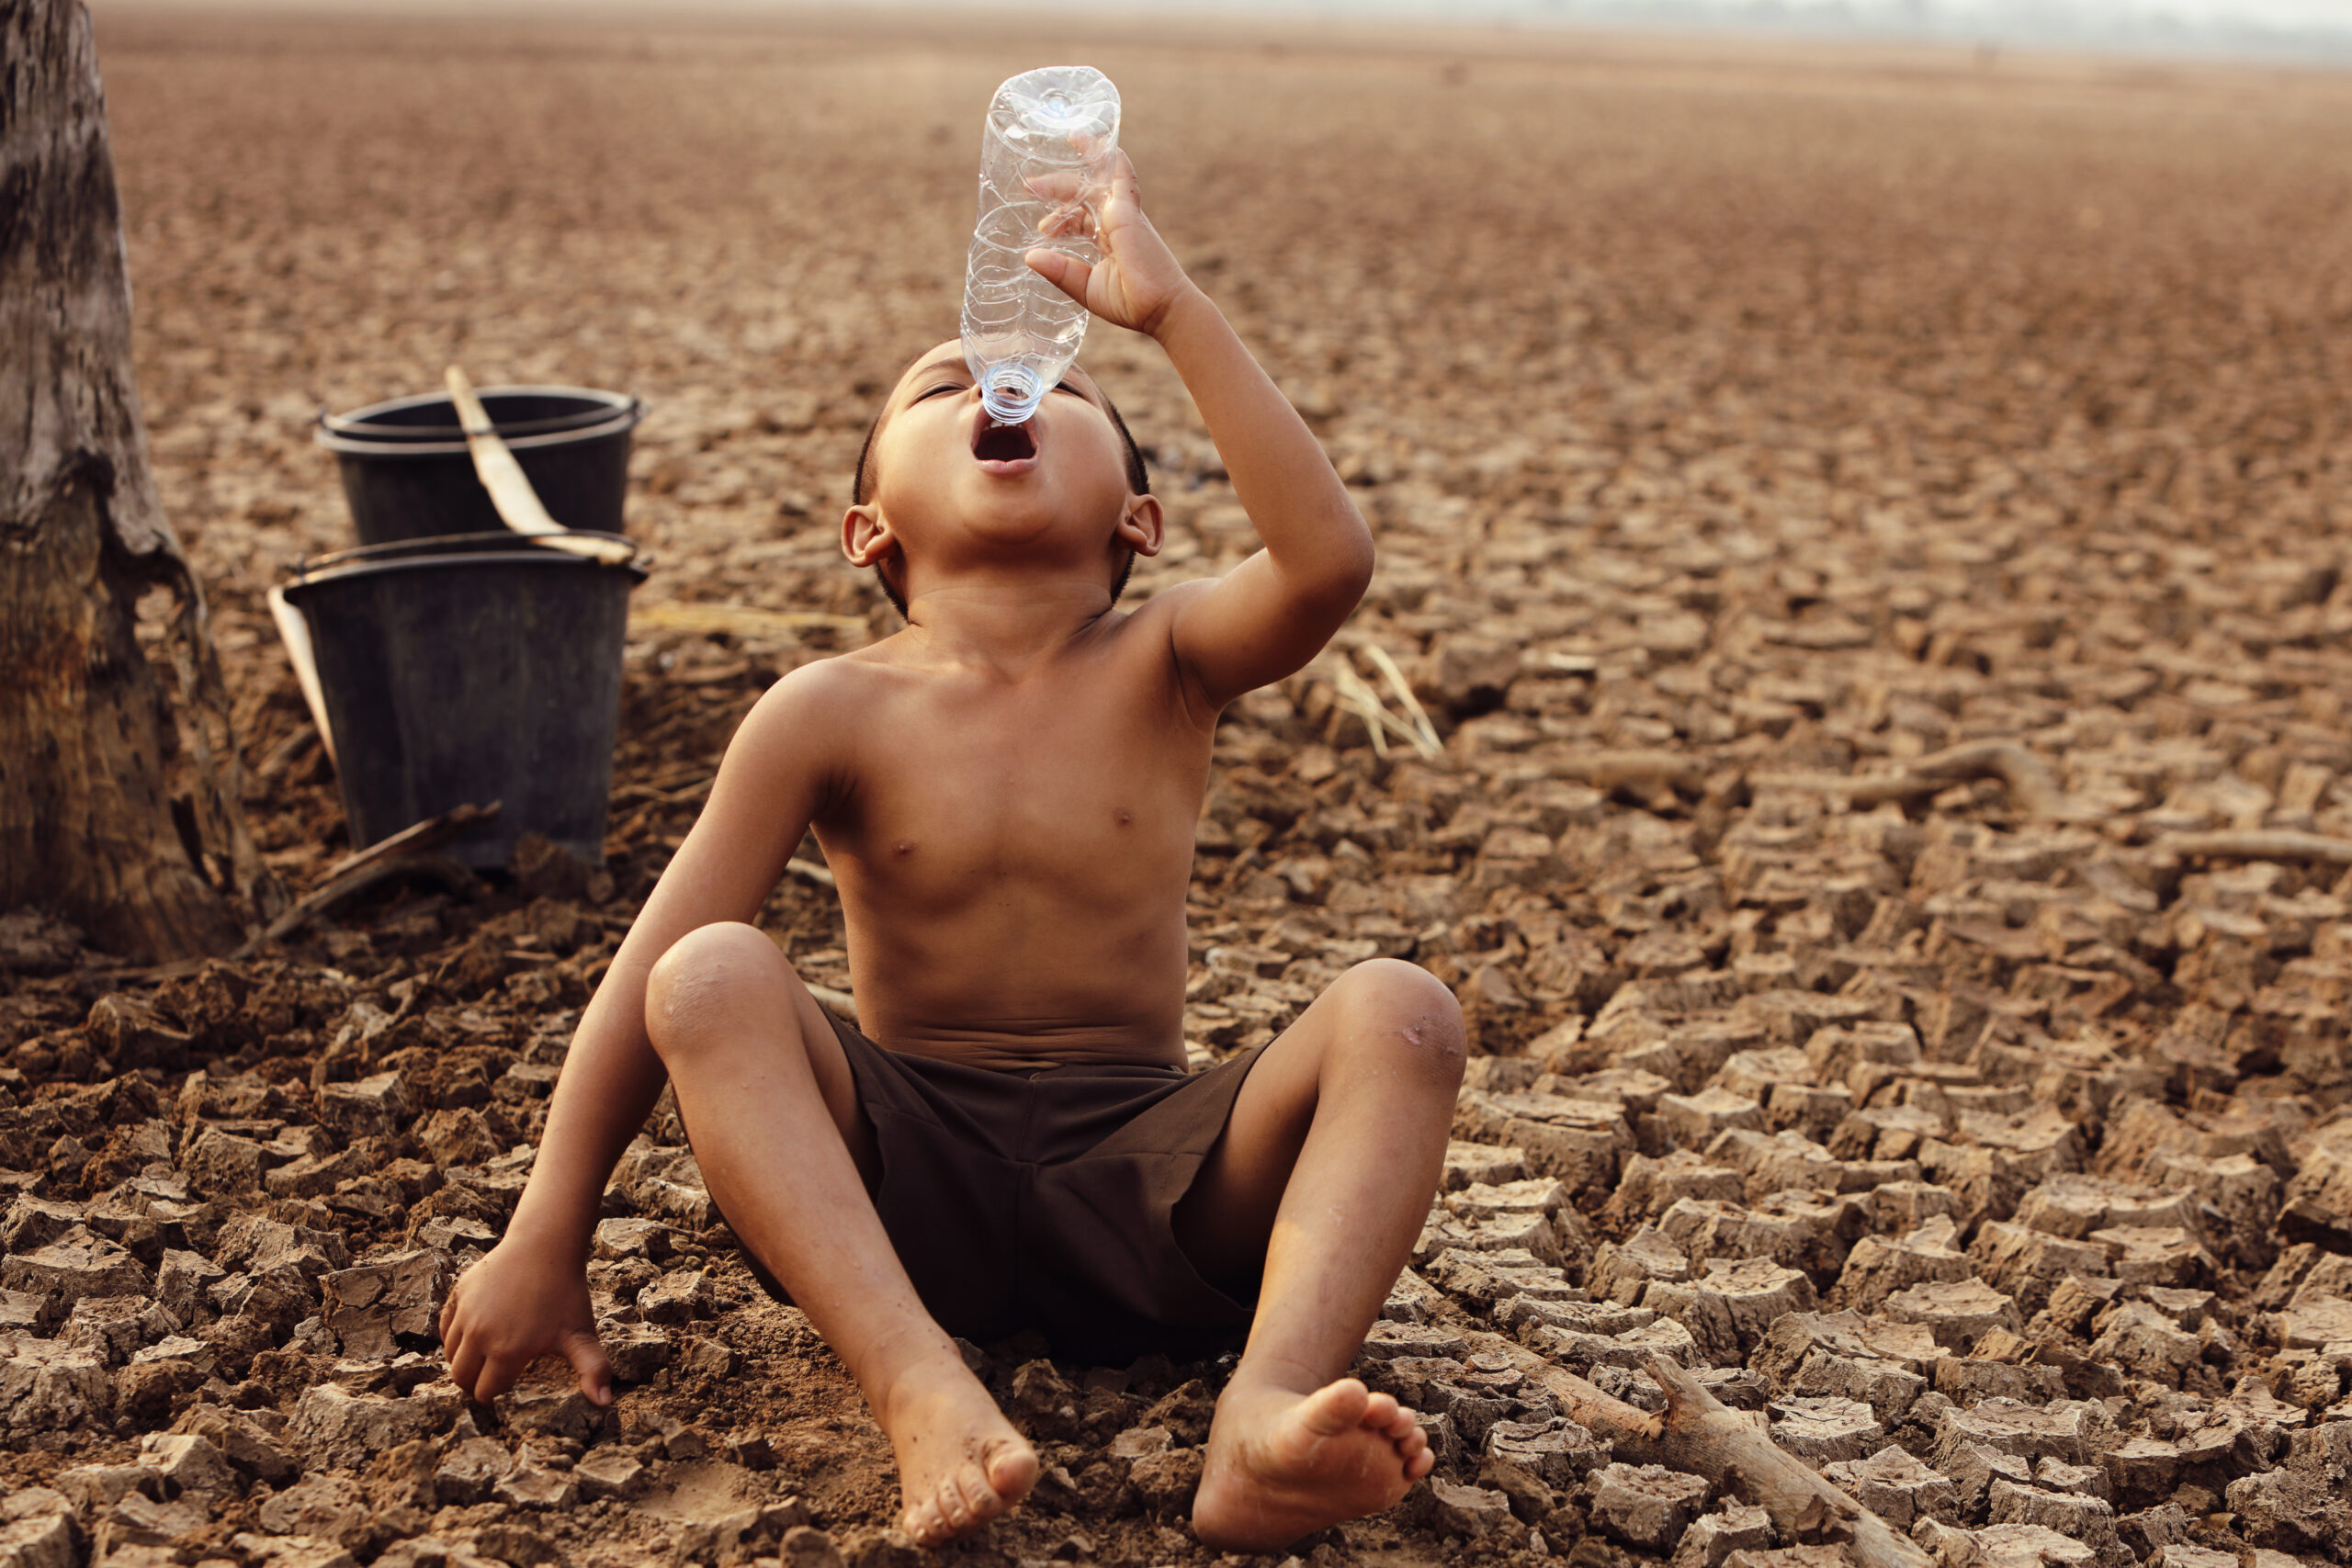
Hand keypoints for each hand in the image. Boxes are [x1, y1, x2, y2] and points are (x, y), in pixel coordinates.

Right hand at [437, 1231, 613, 1406]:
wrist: (546, 1245)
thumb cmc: (565, 1292)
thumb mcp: (581, 1333)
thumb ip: (593, 1370)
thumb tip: (605, 1403)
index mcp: (506, 1352)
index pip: (485, 1392)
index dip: (494, 1397)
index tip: (504, 1393)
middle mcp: (479, 1335)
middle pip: (461, 1378)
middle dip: (473, 1384)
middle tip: (489, 1381)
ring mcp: (465, 1314)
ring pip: (450, 1353)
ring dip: (462, 1361)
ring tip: (482, 1360)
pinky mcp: (458, 1294)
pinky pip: (444, 1326)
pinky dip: (452, 1336)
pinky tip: (471, 1336)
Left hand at [1024, 149, 1199, 340]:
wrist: (1161, 309)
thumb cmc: (1130, 303)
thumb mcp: (1084, 287)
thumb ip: (1059, 271)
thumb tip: (1029, 256)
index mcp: (1107, 241)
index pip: (1079, 218)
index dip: (1059, 219)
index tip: (1041, 230)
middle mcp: (1115, 223)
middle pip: (1084, 194)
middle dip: (1057, 187)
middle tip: (1030, 186)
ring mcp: (1123, 215)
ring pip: (1101, 179)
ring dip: (1086, 158)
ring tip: (1071, 137)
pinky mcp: (1129, 213)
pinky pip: (1122, 178)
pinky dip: (1114, 160)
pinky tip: (1102, 142)